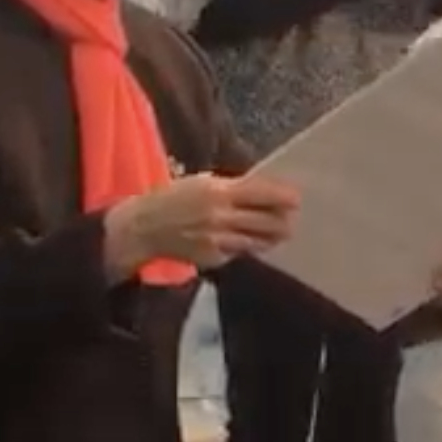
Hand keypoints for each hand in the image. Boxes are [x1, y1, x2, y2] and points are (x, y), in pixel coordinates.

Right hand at [106, 173, 299, 273]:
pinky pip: (239, 253)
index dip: (283, 198)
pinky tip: (249, 243)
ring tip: (279, 234)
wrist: (144, 227)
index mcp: (219, 191)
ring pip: (257, 241)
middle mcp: (221, 216)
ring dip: (271, 238)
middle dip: (283, 222)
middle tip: (291, 220)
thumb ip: (231, 188)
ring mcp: (218, 240)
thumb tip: (261, 192)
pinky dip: (246, 247)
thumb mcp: (201, 183)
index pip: (262, 194)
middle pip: (266, 221)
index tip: (297, 199)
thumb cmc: (174, 199)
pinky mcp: (213, 258)